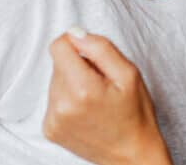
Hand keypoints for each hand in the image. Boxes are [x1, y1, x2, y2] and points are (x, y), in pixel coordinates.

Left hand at [44, 28, 173, 164]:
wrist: (132, 155)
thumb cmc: (135, 113)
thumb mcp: (129, 73)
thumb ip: (100, 47)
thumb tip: (75, 32)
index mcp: (82, 88)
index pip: (58, 46)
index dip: (75, 42)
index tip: (90, 53)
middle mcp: (62, 105)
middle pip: (58, 63)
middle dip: (78, 65)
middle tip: (101, 82)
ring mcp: (54, 120)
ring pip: (55, 80)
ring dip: (72, 82)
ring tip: (95, 98)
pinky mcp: (50, 129)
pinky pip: (53, 99)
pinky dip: (68, 99)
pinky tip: (86, 110)